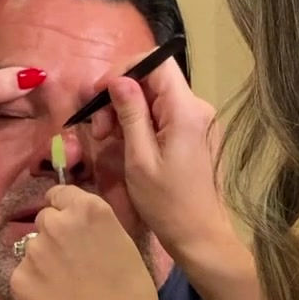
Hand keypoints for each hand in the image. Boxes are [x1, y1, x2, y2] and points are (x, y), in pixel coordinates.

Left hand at [9, 186, 160, 299]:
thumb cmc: (133, 296)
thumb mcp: (123, 244)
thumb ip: (94, 226)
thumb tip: (77, 223)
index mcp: (88, 209)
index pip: (60, 194)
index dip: (65, 209)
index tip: (70, 226)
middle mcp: (56, 223)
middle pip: (44, 220)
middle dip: (54, 235)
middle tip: (72, 263)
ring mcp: (33, 251)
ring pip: (32, 248)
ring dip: (43, 261)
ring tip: (65, 287)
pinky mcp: (18, 278)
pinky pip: (23, 275)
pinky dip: (34, 286)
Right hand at [90, 57, 231, 257]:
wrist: (200, 236)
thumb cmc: (167, 203)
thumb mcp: (139, 159)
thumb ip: (130, 115)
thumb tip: (117, 81)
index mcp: (186, 110)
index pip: (156, 63)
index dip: (123, 71)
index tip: (98, 95)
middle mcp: (197, 108)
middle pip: (153, 80)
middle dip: (119, 97)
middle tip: (98, 129)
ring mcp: (198, 121)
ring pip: (155, 98)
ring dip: (126, 112)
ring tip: (107, 140)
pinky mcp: (194, 134)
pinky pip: (162, 116)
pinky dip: (140, 124)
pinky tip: (125, 144)